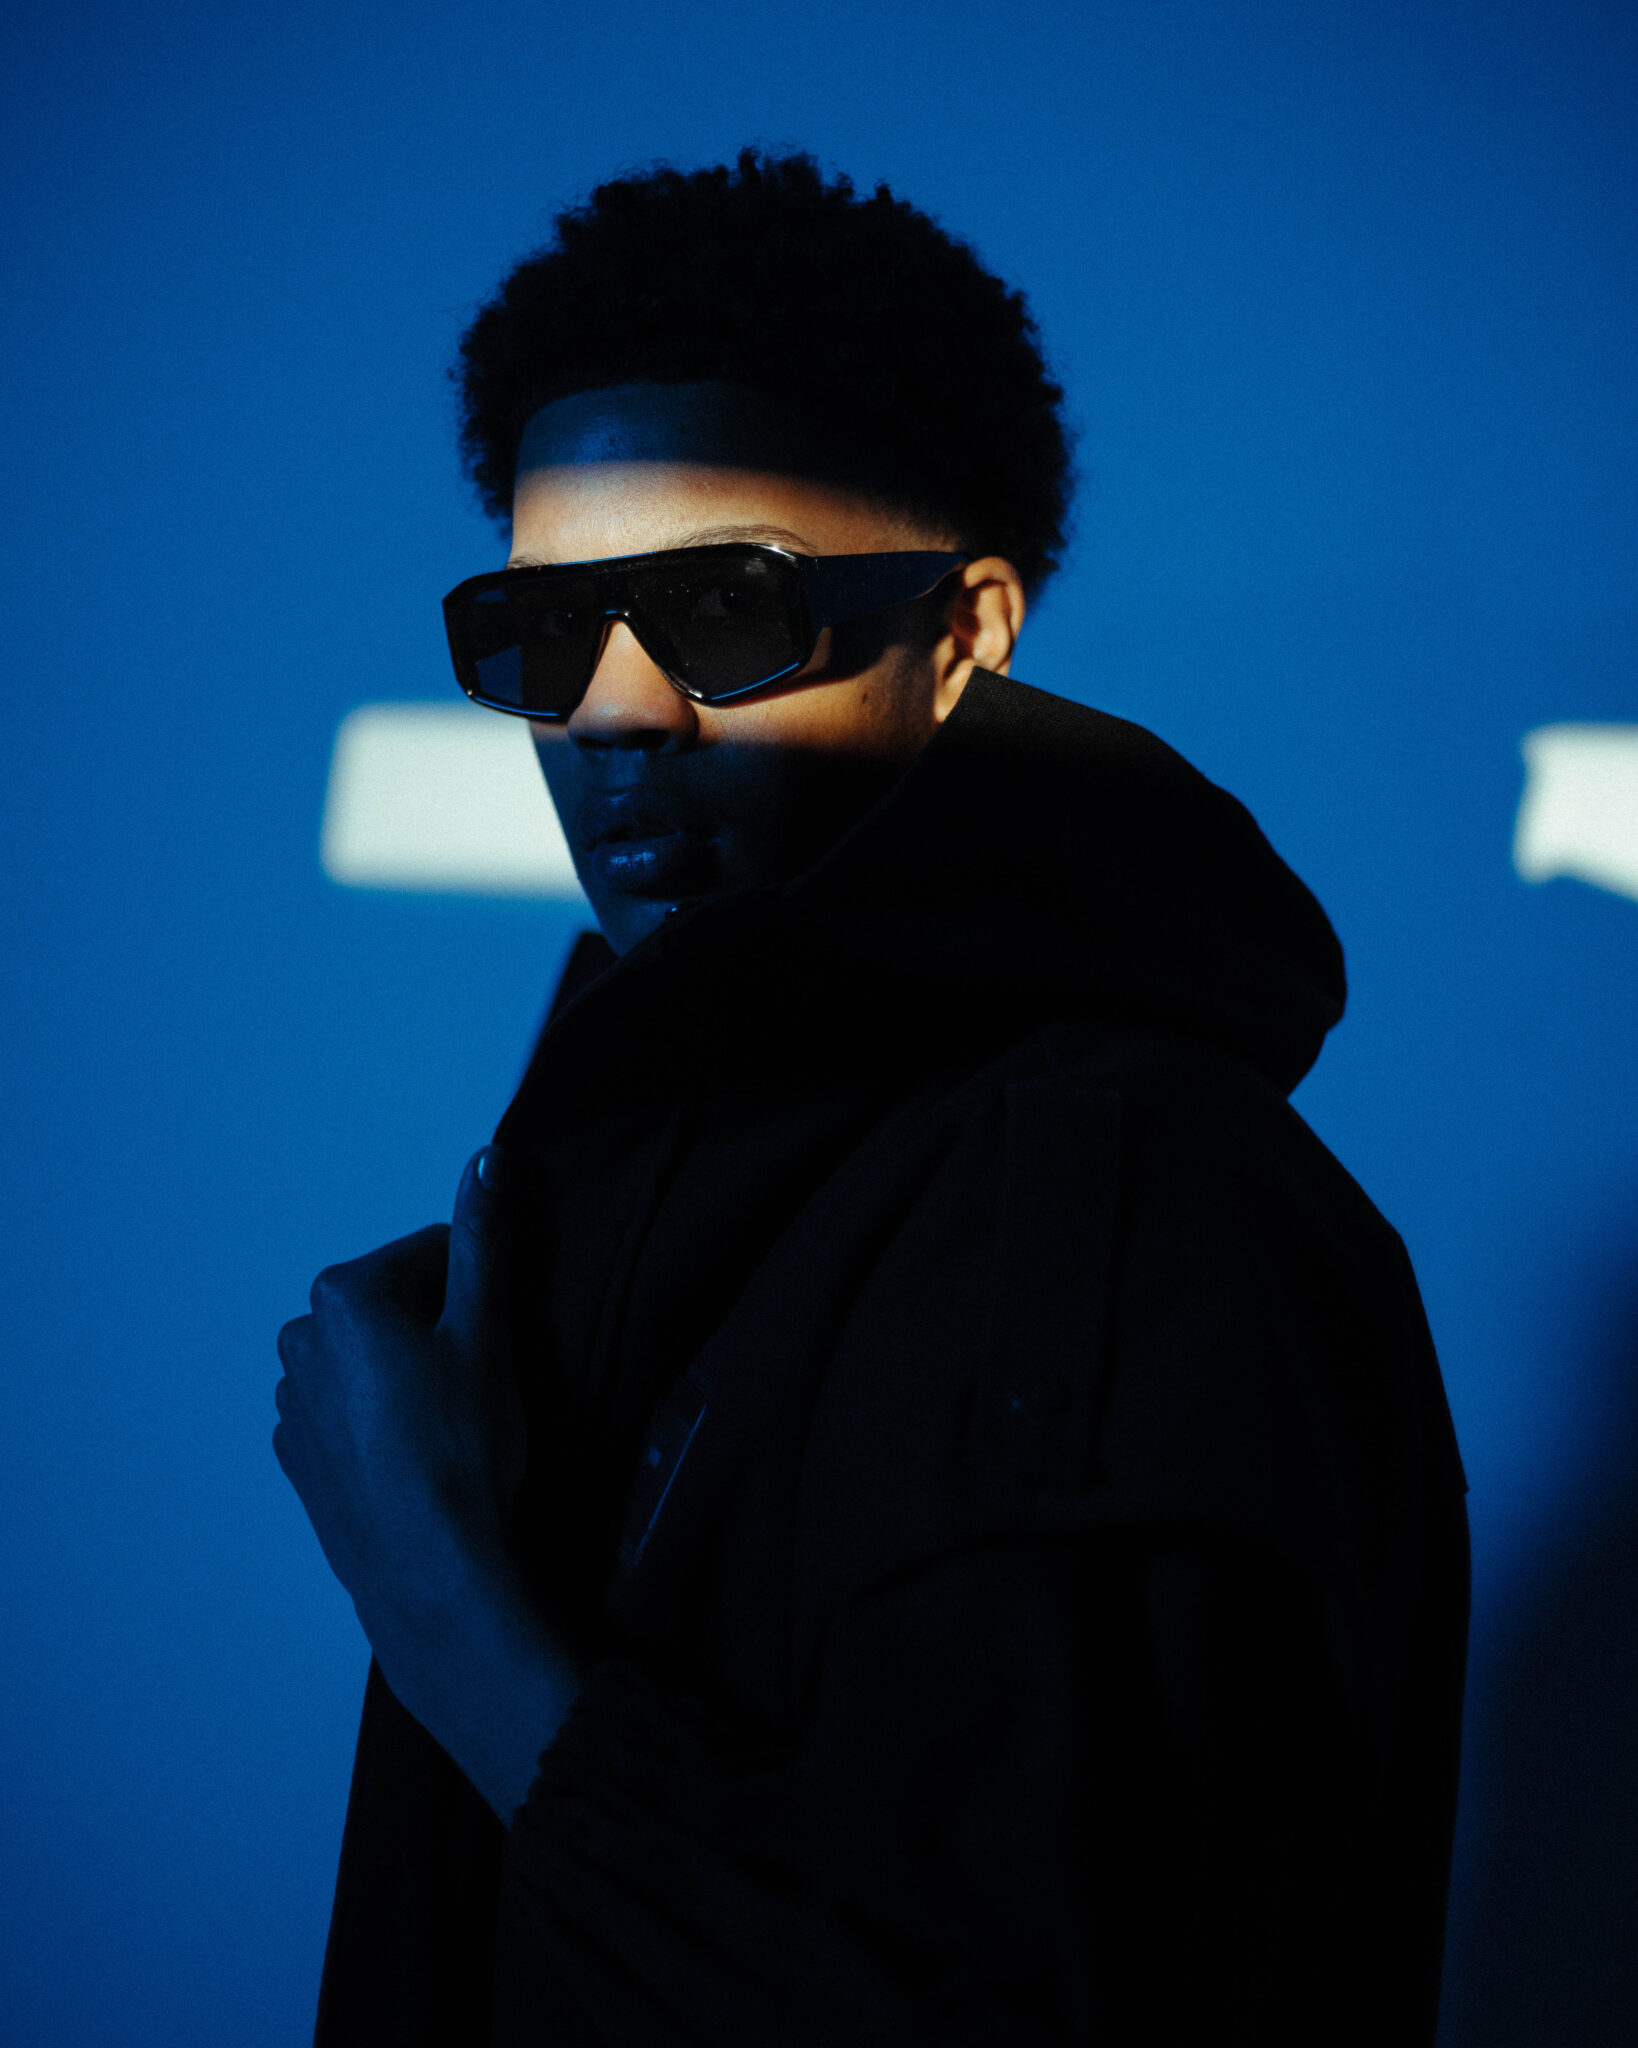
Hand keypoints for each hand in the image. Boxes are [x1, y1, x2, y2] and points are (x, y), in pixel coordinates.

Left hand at [274, 1146, 525, 1634]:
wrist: (429, 1571)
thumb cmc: (463, 1449)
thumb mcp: (487, 1333)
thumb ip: (484, 1239)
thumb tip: (489, 1158)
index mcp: (343, 1295)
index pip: (431, 1254)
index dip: (477, 1290)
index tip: (499, 1336)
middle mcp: (300, 1341)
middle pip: (393, 1303)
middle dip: (436, 1328)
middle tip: (479, 1384)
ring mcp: (291, 1404)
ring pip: (368, 1358)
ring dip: (405, 1373)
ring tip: (450, 1427)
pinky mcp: (296, 1457)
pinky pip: (347, 1411)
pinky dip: (380, 1419)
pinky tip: (417, 1455)